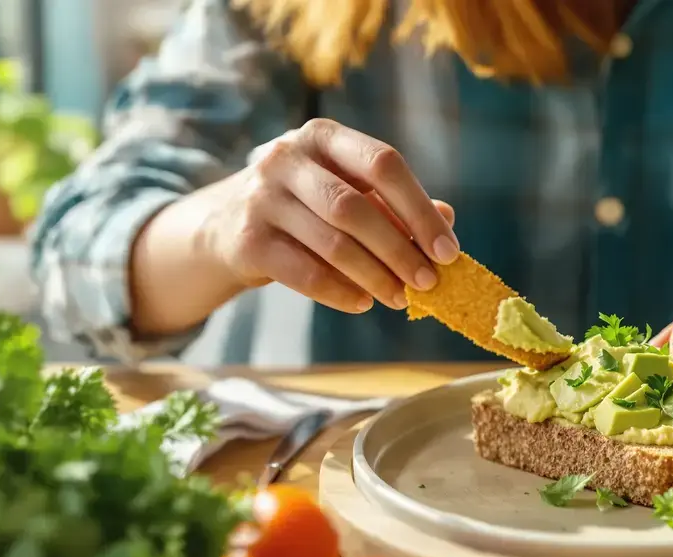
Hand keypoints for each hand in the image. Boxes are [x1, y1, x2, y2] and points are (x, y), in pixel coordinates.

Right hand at [197, 118, 459, 313]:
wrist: (225, 226)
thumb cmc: (305, 206)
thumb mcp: (347, 190)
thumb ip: (394, 202)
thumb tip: (447, 218)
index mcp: (324, 137)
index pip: (383, 164)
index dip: (420, 209)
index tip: (448, 251)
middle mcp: (288, 158)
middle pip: (357, 207)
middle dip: (400, 250)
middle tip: (429, 283)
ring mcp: (262, 197)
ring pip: (333, 243)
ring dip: (376, 277)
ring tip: (401, 298)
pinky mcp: (247, 240)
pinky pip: (304, 273)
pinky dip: (340, 292)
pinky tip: (363, 303)